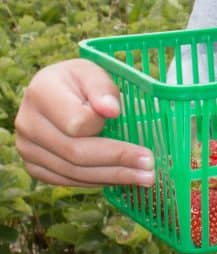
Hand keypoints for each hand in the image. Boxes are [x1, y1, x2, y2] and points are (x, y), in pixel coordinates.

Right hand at [14, 59, 154, 187]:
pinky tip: (122, 178)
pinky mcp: (34, 166)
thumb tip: (111, 110)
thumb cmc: (79, 81)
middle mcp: (28, 123)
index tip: (124, 121)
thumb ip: (102, 88)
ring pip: (74, 172)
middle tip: (150, 168)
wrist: (55, 92)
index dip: (102, 125)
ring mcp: (27, 148)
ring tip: (145, 178)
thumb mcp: (93, 72)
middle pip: (76, 153)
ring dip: (113, 177)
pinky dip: (98, 181)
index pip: (76, 122)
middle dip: (118, 161)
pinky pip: (68, 180)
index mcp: (41, 93)